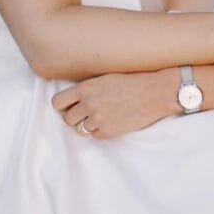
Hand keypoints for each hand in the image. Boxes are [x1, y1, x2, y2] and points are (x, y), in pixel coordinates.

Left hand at [52, 70, 175, 138]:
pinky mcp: (108, 132)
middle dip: (76, 118)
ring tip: (103, 116)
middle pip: (67, 119)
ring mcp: (98, 119)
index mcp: (86, 87)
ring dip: (88, 125)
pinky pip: (96, 136)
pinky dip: (102, 131)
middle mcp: (89, 103)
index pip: (57, 102)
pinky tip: (114, 121)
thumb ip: (87, 88)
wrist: (155, 92)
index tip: (70, 106)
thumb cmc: (133, 81)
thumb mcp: (106, 78)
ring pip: (80, 129)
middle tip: (88, 113)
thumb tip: (73, 100)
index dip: (62, 106)